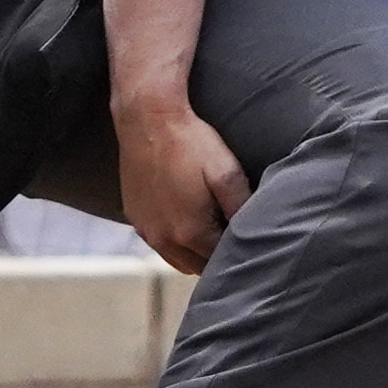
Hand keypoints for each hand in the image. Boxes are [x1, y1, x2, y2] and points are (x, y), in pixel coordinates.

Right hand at [114, 98, 249, 274]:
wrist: (147, 122)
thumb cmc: (191, 144)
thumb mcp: (227, 173)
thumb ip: (240, 207)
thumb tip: (253, 232)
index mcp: (190, 232)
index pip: (220, 260)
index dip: (239, 252)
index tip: (252, 242)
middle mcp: (163, 239)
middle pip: (198, 265)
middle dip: (218, 257)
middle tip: (237, 237)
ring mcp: (145, 230)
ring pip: (177, 259)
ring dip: (196, 253)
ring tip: (216, 231)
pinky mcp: (135, 218)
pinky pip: (159, 243)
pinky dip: (176, 241)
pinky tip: (189, 219)